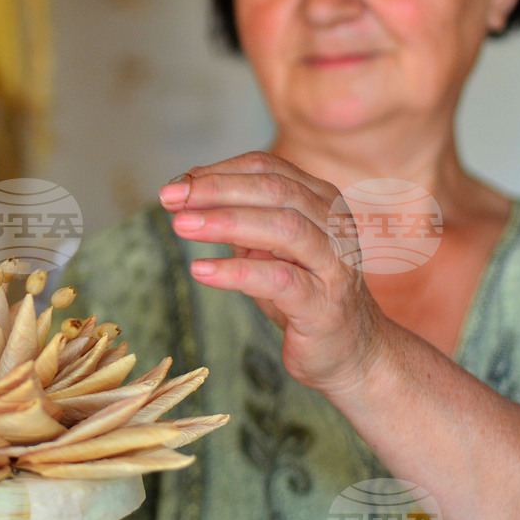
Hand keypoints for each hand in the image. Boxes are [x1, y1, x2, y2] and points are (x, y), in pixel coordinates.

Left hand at [159, 151, 389, 394]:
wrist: (350, 350)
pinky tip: (200, 270)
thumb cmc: (301, 291)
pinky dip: (235, 271)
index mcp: (321, 199)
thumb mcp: (265, 248)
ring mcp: (335, 263)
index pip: (266, 168)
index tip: (175, 185)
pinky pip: (278, 280)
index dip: (218, 172)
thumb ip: (237, 218)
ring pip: (281, 228)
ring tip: (181, 226)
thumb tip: (184, 190)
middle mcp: (334, 224)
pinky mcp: (325, 304)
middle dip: (216, 190)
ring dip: (225, 222)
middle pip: (274, 189)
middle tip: (169, 199)